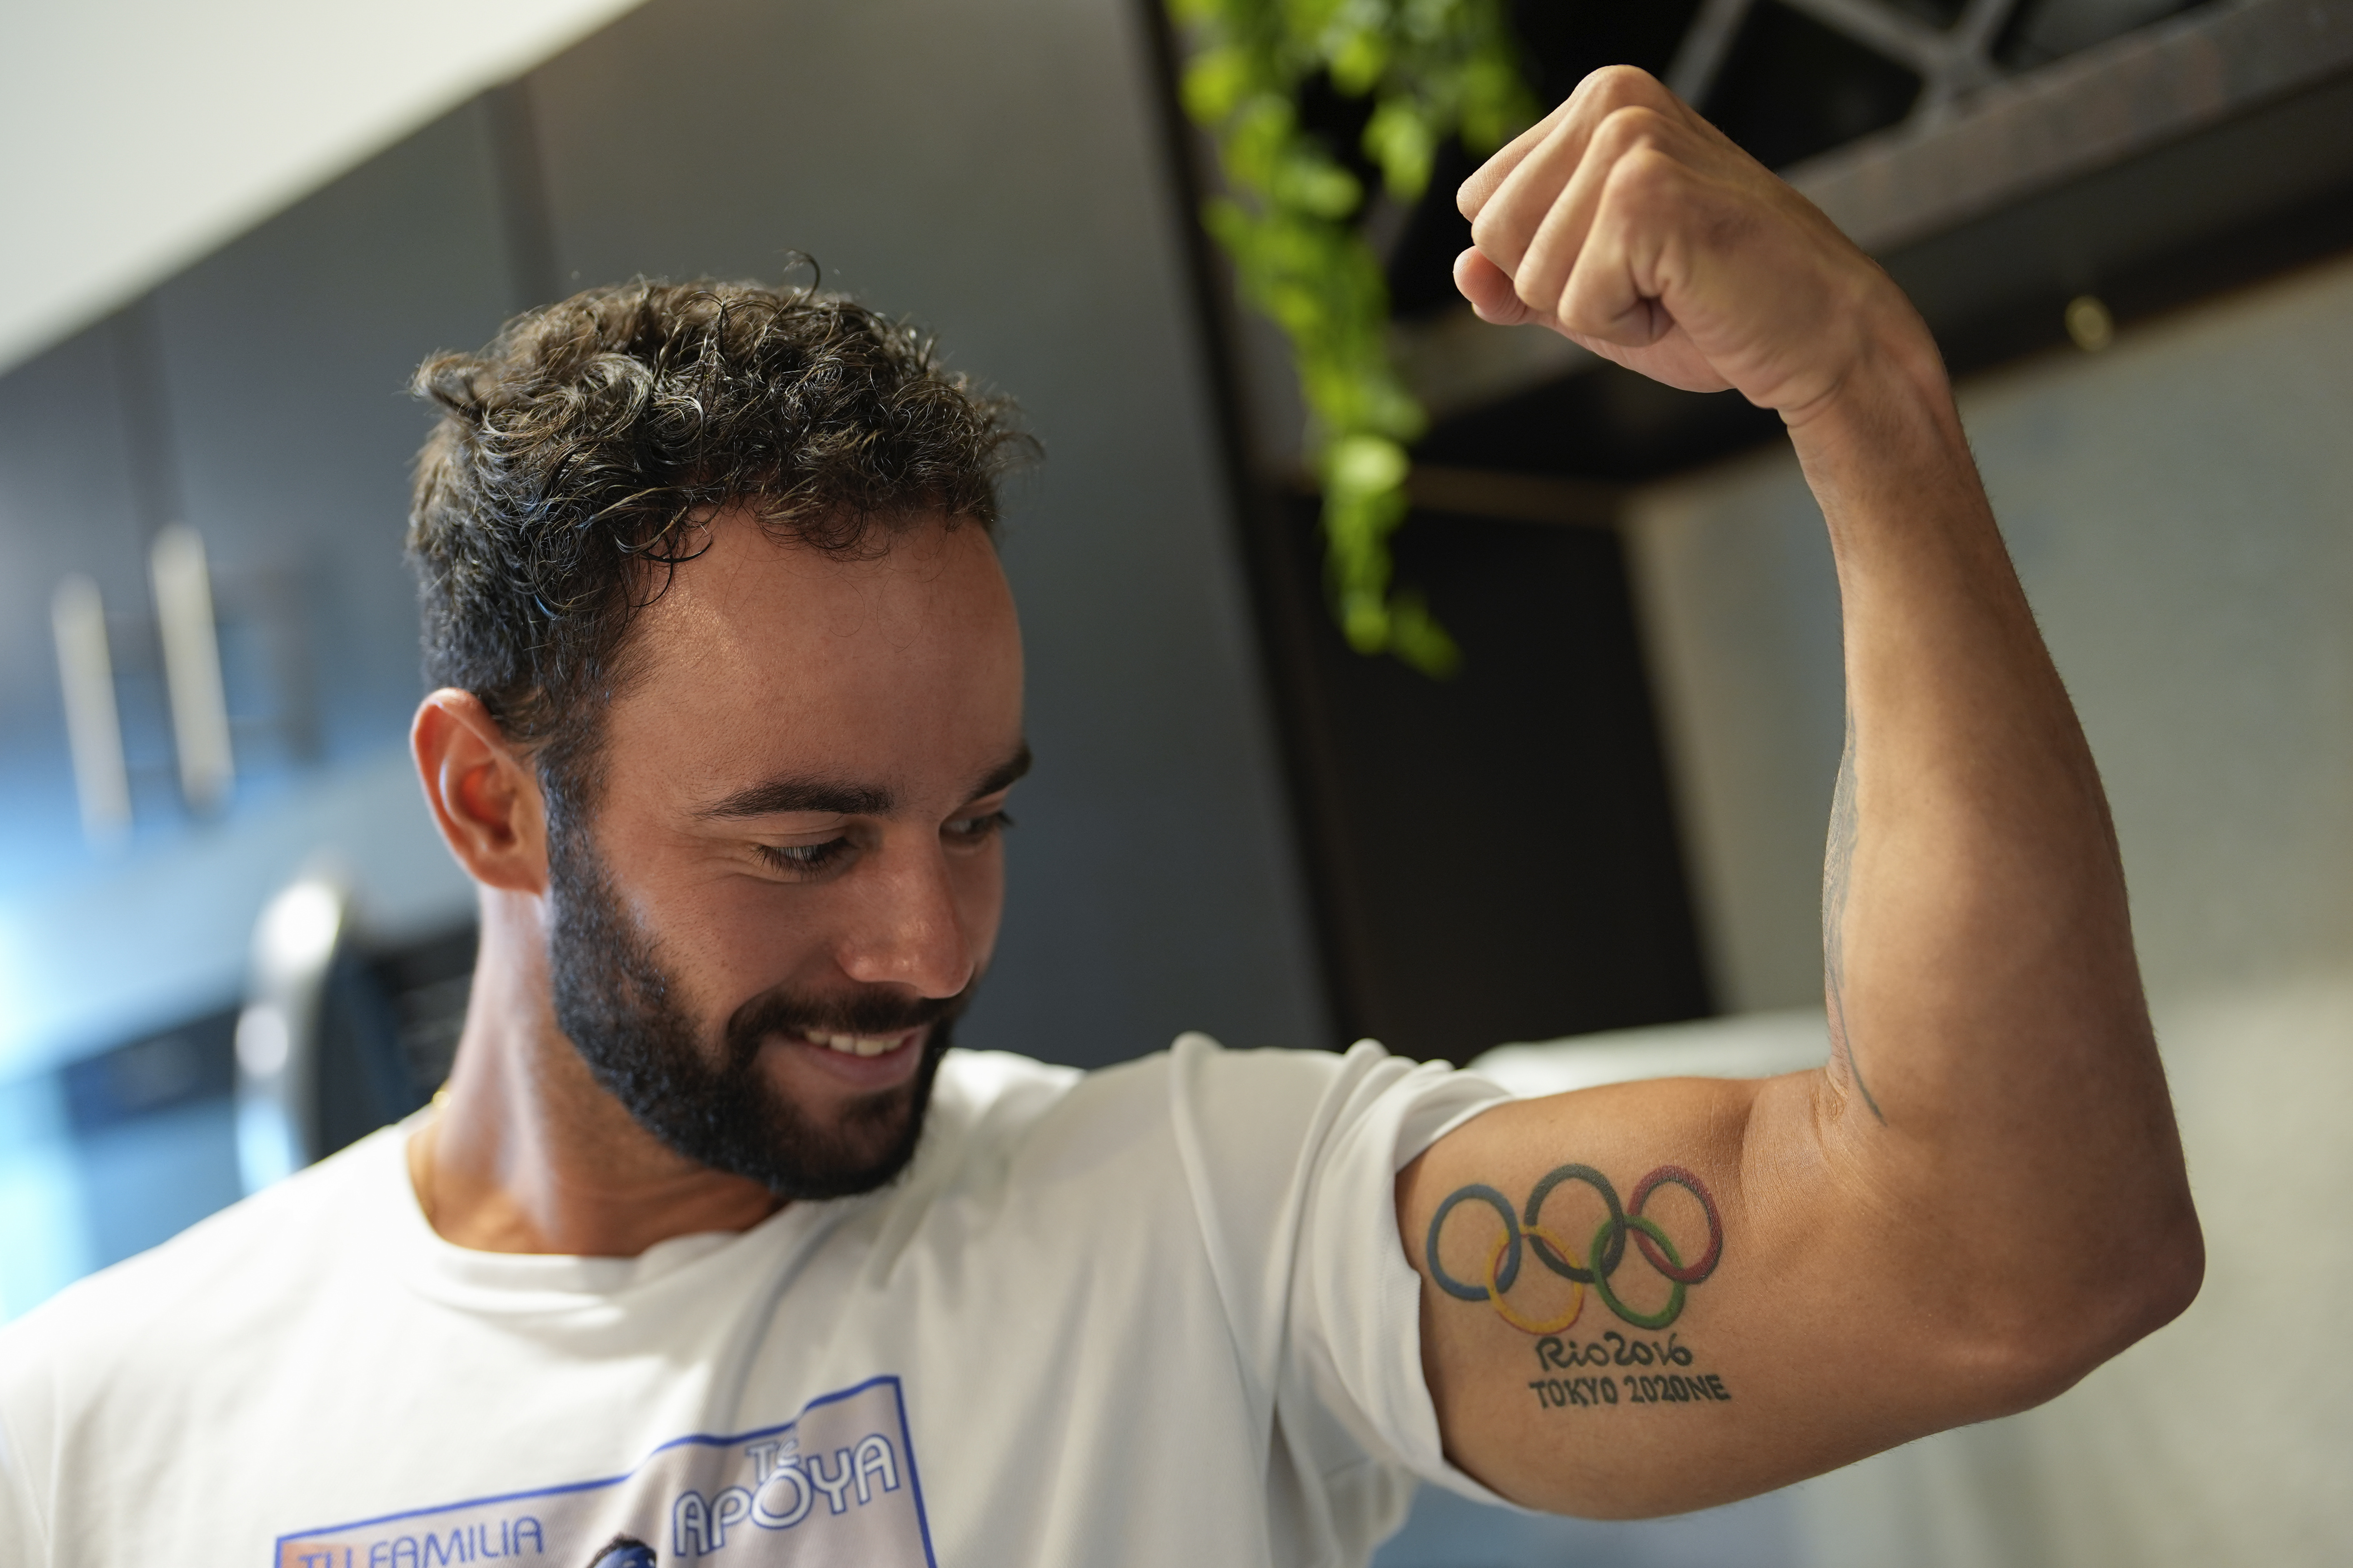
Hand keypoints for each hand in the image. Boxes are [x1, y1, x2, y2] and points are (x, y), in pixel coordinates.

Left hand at [1454, 67, 1930, 423]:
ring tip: (1674, 284)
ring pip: (1527, 275)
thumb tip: (1461, 270)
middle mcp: (1611, 101)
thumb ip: (1516, 280)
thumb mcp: (1590, 294)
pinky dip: (1624, 326)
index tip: (1627, 260)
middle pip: (1490, 237)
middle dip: (1560, 288)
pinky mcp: (1647, 196)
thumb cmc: (1714, 307)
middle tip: (1653, 277)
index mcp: (1597, 103)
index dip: (1541, 265)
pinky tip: (1687, 296)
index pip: (1479, 206)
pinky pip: (1574, 303)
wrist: (1819, 337)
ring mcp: (1630, 142)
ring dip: (1597, 310)